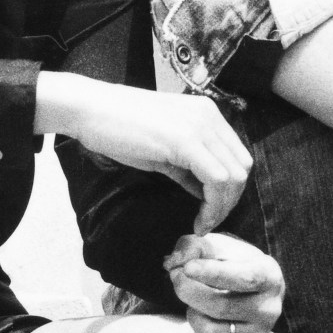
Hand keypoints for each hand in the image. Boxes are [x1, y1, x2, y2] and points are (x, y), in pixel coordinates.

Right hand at [58, 81, 253, 231]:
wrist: (90, 109)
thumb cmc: (118, 127)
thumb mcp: (163, 149)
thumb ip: (188, 168)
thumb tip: (204, 193)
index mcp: (206, 114)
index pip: (237, 156)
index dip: (231, 189)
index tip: (212, 210)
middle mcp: (209, 117)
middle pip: (241, 167)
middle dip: (230, 201)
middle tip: (209, 221)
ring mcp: (199, 126)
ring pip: (233, 176)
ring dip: (222, 207)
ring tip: (203, 223)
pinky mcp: (186, 140)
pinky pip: (216, 179)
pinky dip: (212, 205)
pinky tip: (198, 219)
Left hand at [164, 232, 284, 332]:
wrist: (250, 295)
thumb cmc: (231, 265)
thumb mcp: (220, 247)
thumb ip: (196, 246)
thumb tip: (178, 260)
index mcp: (269, 275)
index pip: (243, 278)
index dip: (213, 273)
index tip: (187, 267)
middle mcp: (269, 308)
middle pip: (219, 306)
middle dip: (186, 290)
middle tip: (176, 277)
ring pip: (210, 332)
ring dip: (192, 315)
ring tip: (197, 304)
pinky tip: (205, 326)